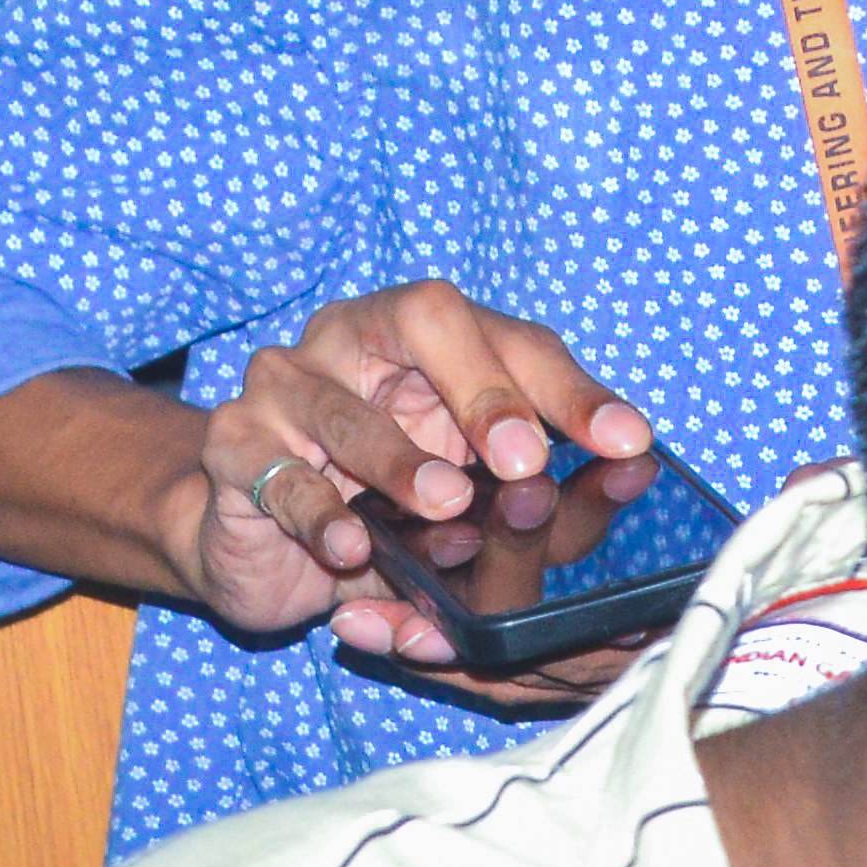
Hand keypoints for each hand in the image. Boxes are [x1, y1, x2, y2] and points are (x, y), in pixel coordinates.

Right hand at [166, 282, 657, 669]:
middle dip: (486, 389)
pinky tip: (352, 546)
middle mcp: (353, 338)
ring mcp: (284, 386)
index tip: (628, 442)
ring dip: (399, 460)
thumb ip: (535, 488)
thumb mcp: (468, 496)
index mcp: (426, 335)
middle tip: (527, 461)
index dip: (571, 388)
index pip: (512, 338)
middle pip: (425, 320)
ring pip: (343, 405)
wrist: (256, 538)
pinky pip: (277, 475)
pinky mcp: (233, 446)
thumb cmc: (380, 503)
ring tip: (447, 505)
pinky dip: (318, 512)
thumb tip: (632, 480)